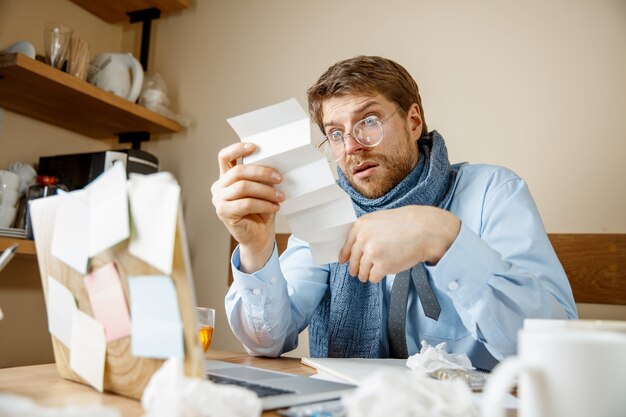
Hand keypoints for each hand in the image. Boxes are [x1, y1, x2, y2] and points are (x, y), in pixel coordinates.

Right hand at [210, 142, 284, 271]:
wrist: (258, 237)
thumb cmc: (261, 211)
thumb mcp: (262, 190)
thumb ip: (260, 177)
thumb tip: (275, 164)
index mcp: (225, 177)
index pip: (224, 156)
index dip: (238, 149)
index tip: (255, 147)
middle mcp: (218, 186)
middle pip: (238, 172)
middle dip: (262, 172)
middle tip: (279, 178)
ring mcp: (218, 200)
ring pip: (243, 187)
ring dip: (266, 191)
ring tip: (280, 196)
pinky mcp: (223, 212)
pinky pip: (246, 203)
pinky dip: (264, 204)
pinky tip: (275, 207)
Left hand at [338, 206, 460, 282]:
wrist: (424, 230)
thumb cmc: (406, 224)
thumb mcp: (380, 220)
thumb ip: (367, 232)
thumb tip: (357, 248)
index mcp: (361, 226)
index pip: (347, 245)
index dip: (346, 255)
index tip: (344, 261)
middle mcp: (363, 239)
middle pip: (354, 261)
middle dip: (355, 269)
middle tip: (358, 273)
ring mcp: (372, 253)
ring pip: (362, 271)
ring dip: (365, 275)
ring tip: (370, 275)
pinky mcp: (382, 266)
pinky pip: (373, 277)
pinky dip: (377, 278)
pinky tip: (382, 274)